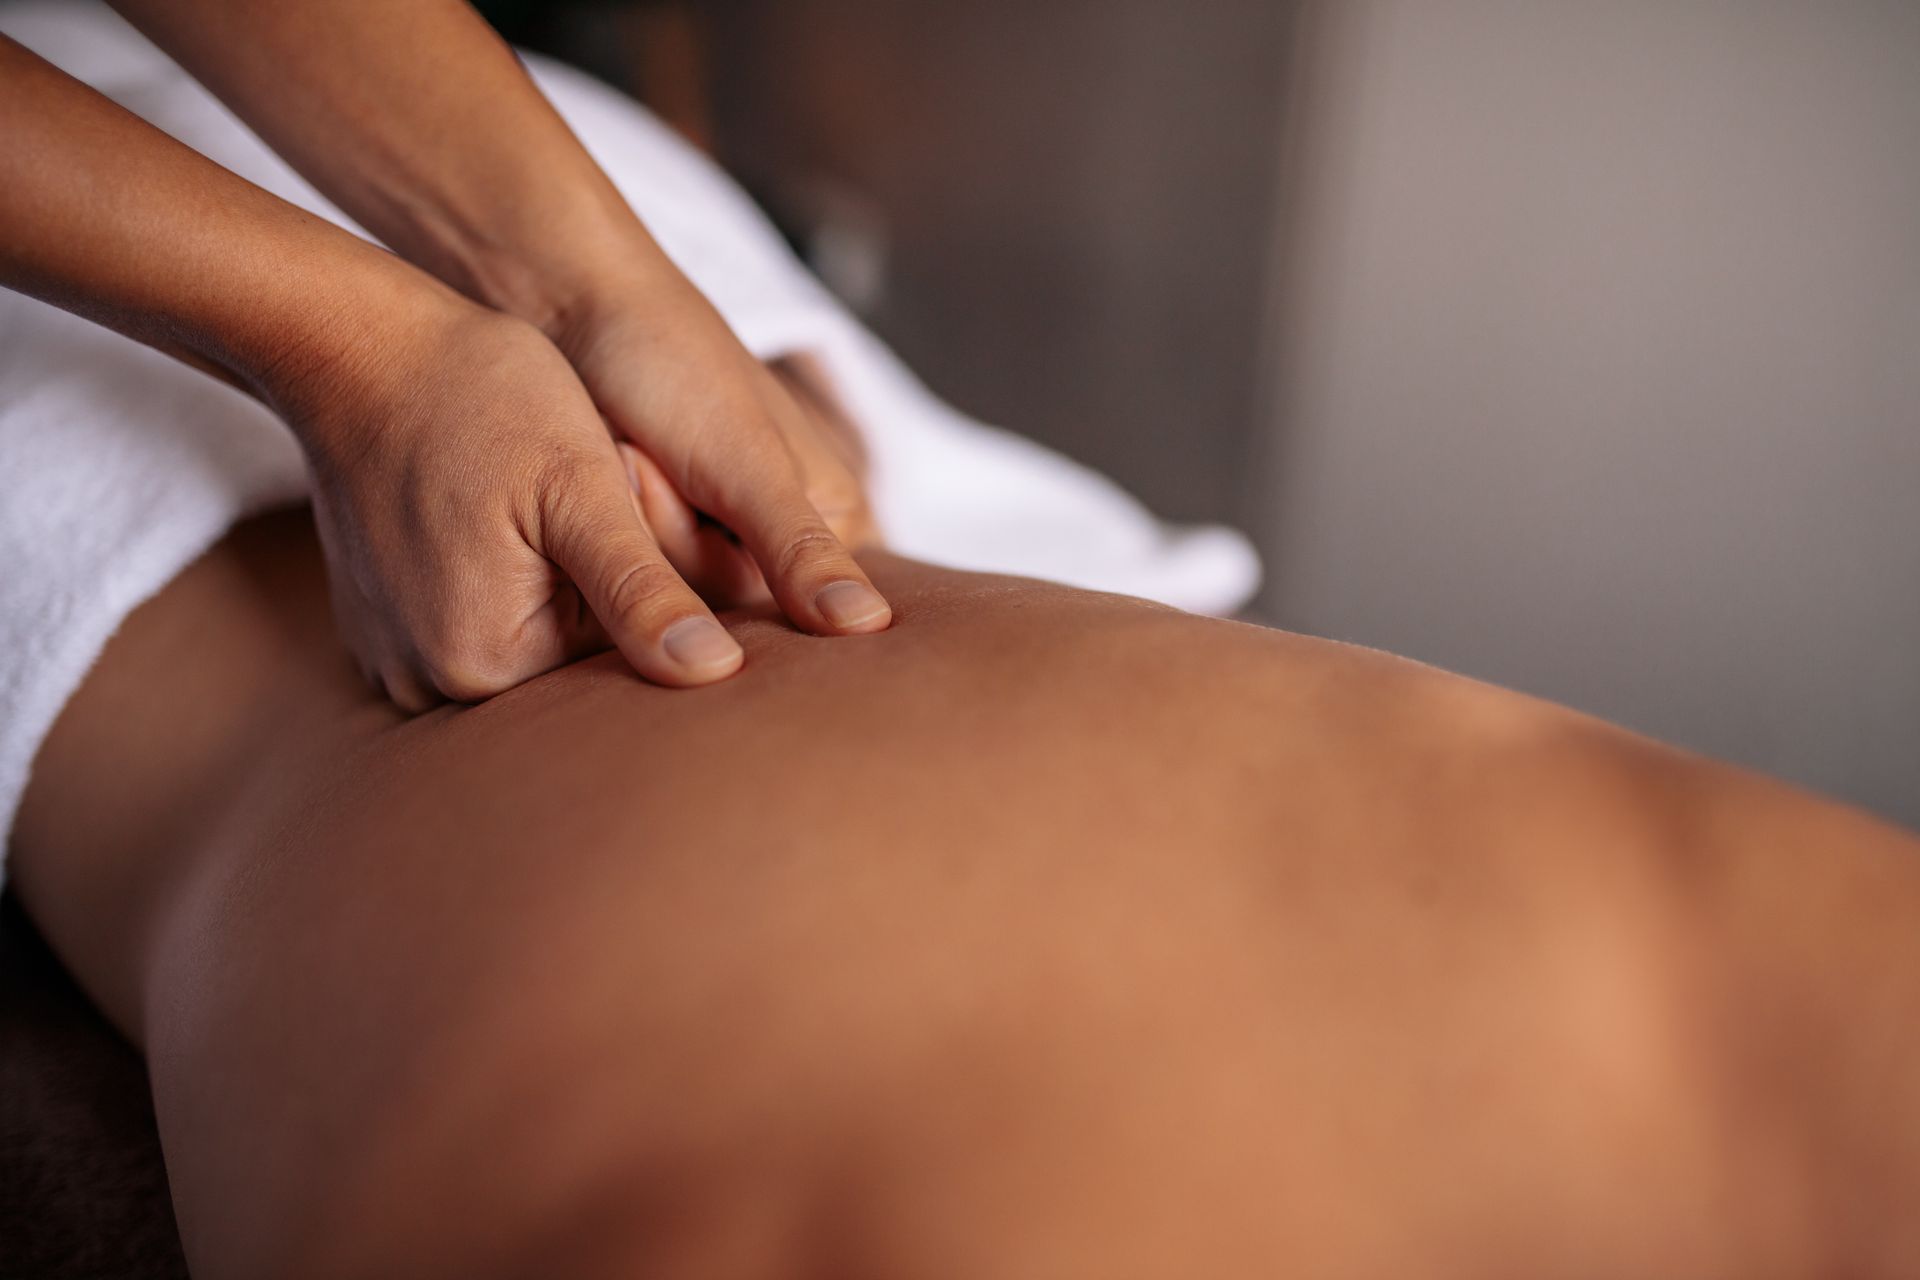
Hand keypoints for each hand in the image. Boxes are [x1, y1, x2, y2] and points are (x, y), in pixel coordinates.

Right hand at [275, 294, 757, 708]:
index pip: (622, 658)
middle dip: (595, 581)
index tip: (619, 499)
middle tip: (570, 489)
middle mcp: (433, 687)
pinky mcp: (383, 631)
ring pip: (527, 636)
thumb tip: (716, 674)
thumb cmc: (475, 397)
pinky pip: (474, 620)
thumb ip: (645, 592)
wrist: (356, 349)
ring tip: (522, 496)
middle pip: (571, 656)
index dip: (645, 578)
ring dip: (550, 577)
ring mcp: (400, 662)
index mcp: (488, 665)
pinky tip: (489, 513)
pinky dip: (498, 576)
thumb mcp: (580, 487)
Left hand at [617, 356, 882, 606]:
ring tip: (631, 453)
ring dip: (639, 526)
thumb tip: (868, 625)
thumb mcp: (746, 463)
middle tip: (661, 458)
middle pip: (728, 613)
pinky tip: (614, 470)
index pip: (794, 616)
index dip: (734, 565)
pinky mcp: (656, 545)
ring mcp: (715, 544)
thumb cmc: (675, 364)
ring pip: (675, 597)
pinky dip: (613, 525)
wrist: (577, 305)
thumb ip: (801, 550)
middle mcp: (784, 544)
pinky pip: (634, 580)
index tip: (709, 486)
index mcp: (838, 522)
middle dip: (678, 542)